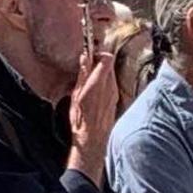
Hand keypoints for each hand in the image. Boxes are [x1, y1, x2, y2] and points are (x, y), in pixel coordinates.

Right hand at [67, 49, 117, 182]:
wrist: (92, 139)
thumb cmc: (81, 119)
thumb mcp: (76, 94)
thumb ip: (83, 75)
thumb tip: (85, 58)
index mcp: (98, 83)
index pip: (107, 58)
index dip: (98, 53)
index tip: (89, 55)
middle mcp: (110, 86)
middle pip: (109, 64)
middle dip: (99, 62)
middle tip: (87, 67)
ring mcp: (114, 93)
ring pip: (111, 75)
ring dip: (101, 73)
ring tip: (89, 81)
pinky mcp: (115, 100)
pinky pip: (111, 85)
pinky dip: (103, 83)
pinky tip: (94, 92)